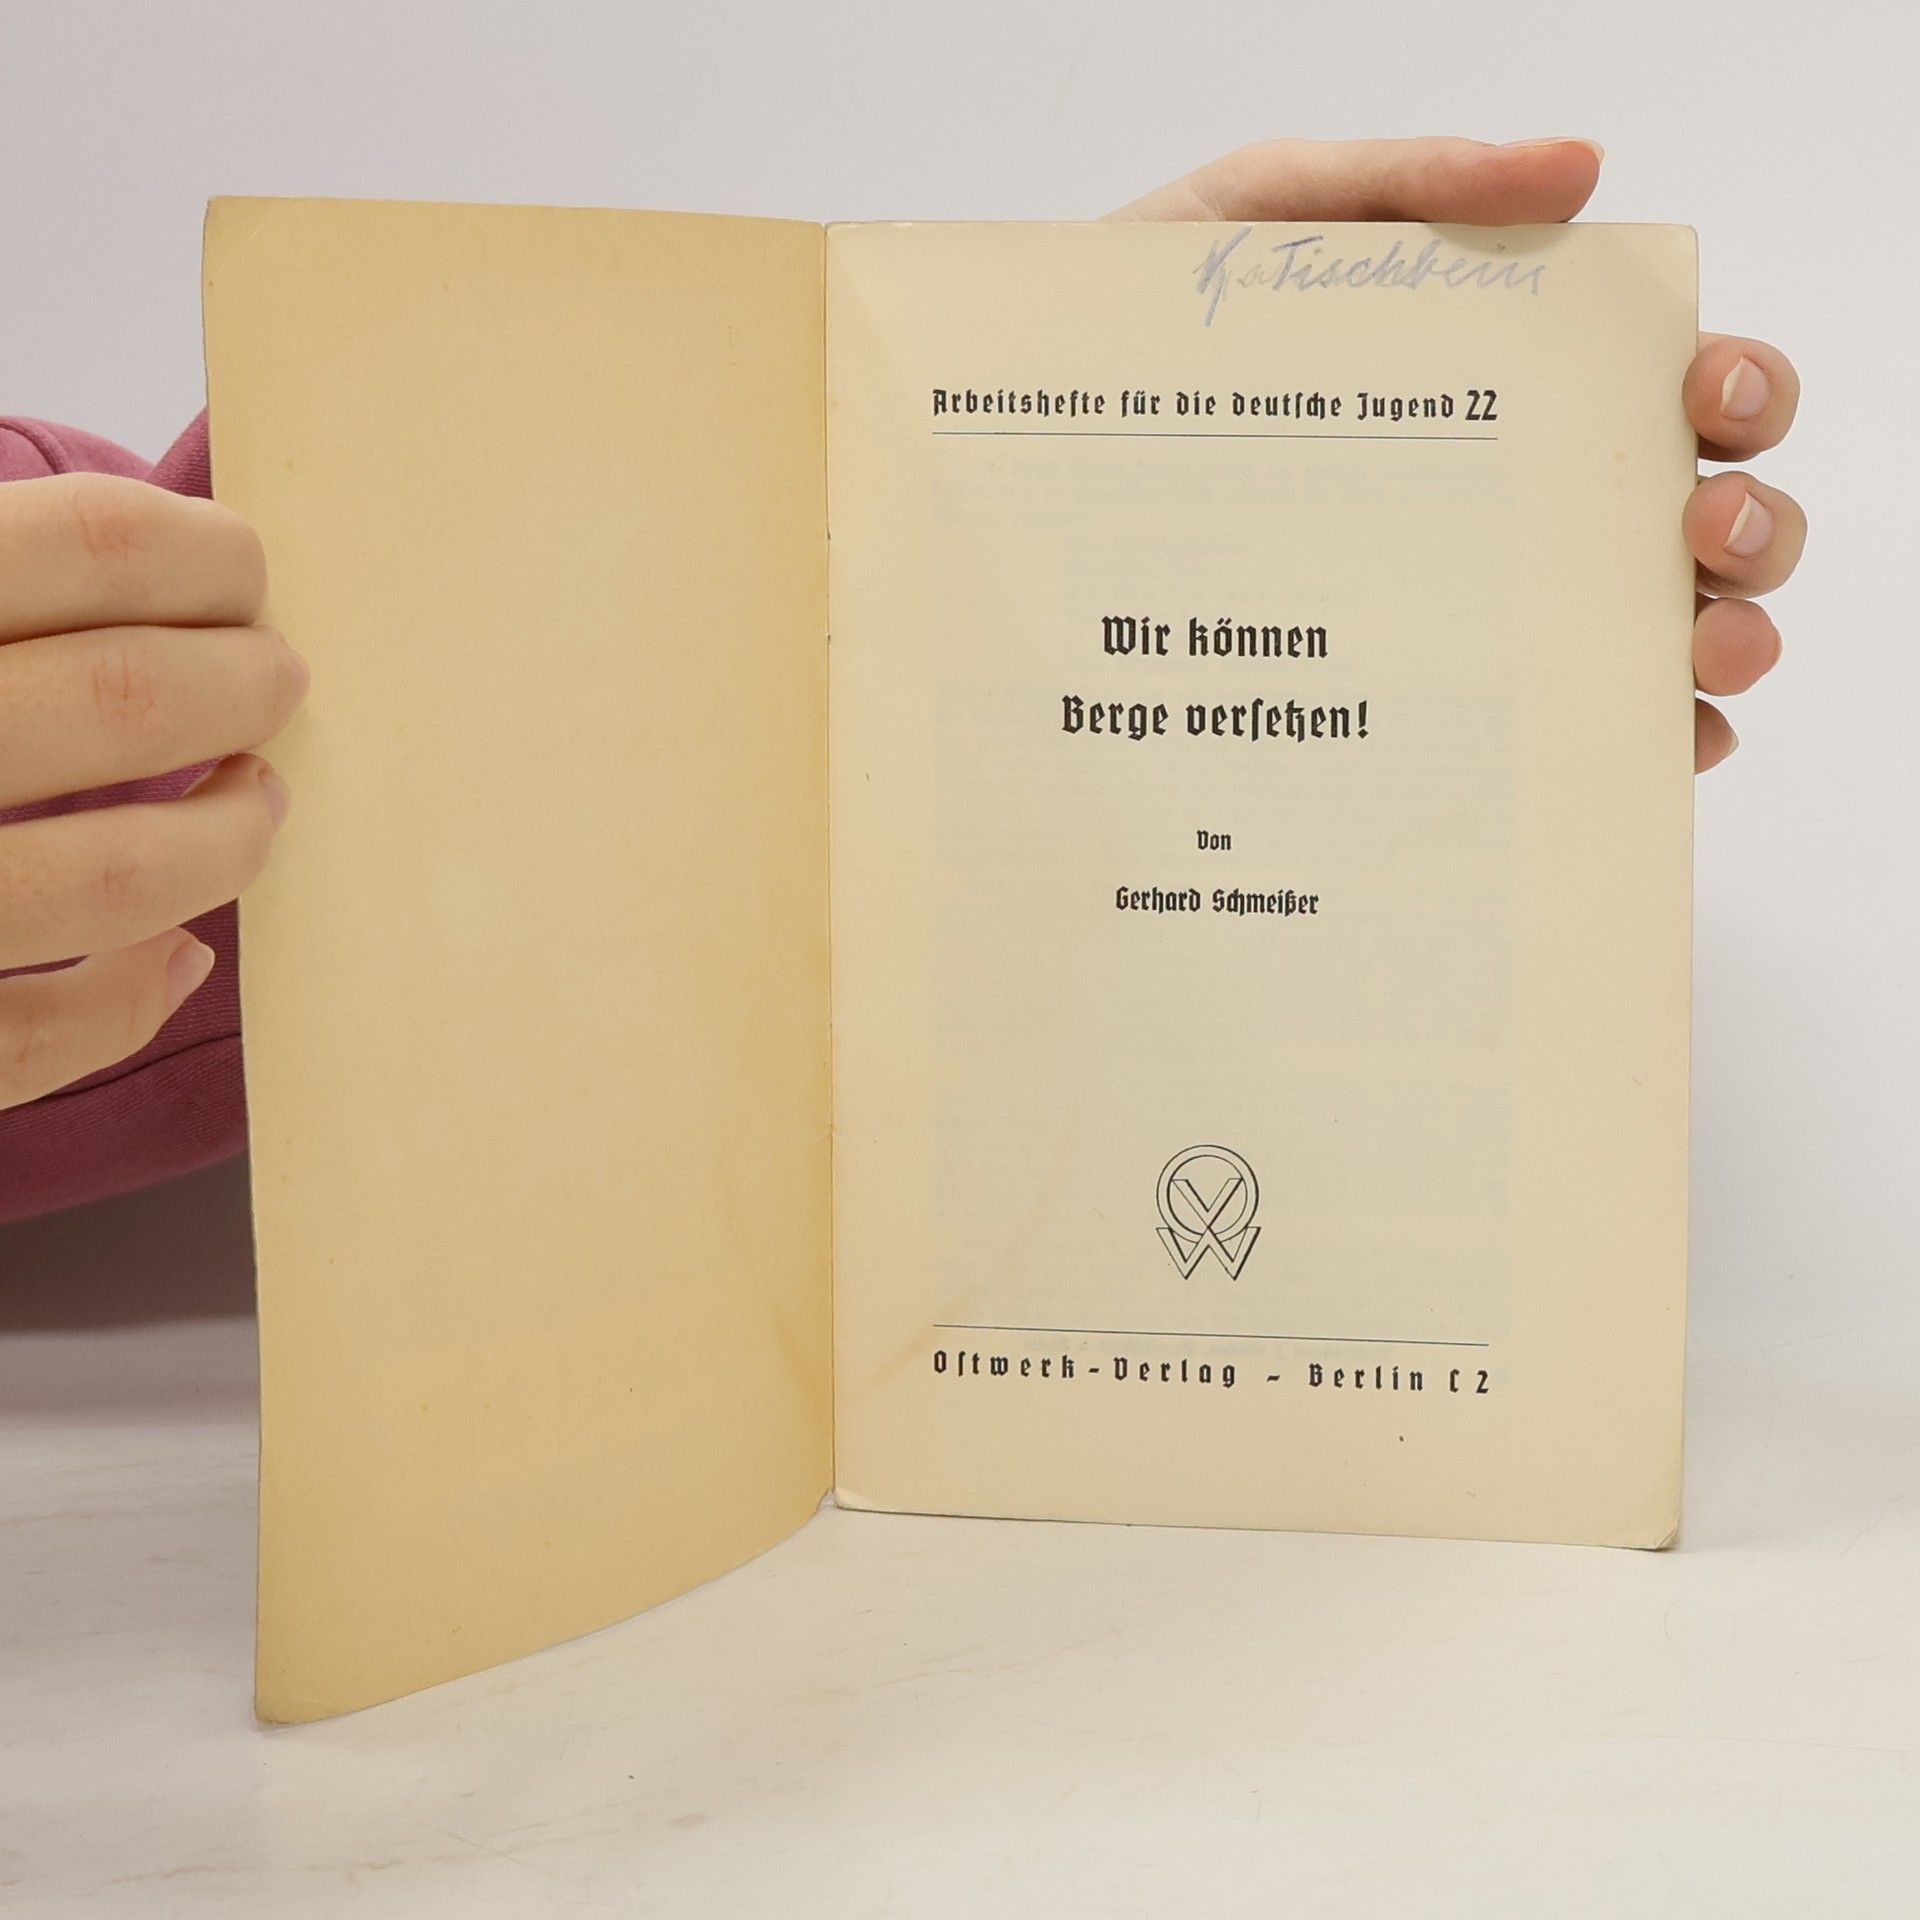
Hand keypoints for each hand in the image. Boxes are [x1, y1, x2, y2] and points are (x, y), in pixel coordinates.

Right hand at [0, 474, 304, 1109]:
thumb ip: (5, 578)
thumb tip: (185, 554)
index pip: (88, 543)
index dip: (204, 557)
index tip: (250, 573)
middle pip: (122, 698)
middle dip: (240, 687)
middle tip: (280, 679)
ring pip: (111, 879)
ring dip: (222, 842)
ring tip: (261, 806)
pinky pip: (36, 1037)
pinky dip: (128, 999)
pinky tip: (181, 953)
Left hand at [1111, 137, 1801, 772]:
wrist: (1005, 464)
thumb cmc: (1131, 351)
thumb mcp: (1247, 229)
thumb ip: (1397, 186)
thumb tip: (1576, 167)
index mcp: (1497, 395)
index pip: (1662, 388)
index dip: (1732, 387)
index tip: (1704, 396)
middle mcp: (1507, 514)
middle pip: (1696, 519)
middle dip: (1750, 523)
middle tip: (1702, 529)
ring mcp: (1473, 625)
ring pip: (1662, 639)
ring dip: (1725, 639)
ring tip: (1697, 646)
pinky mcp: (1416, 724)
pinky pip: (1573, 746)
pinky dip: (1645, 745)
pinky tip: (1653, 739)